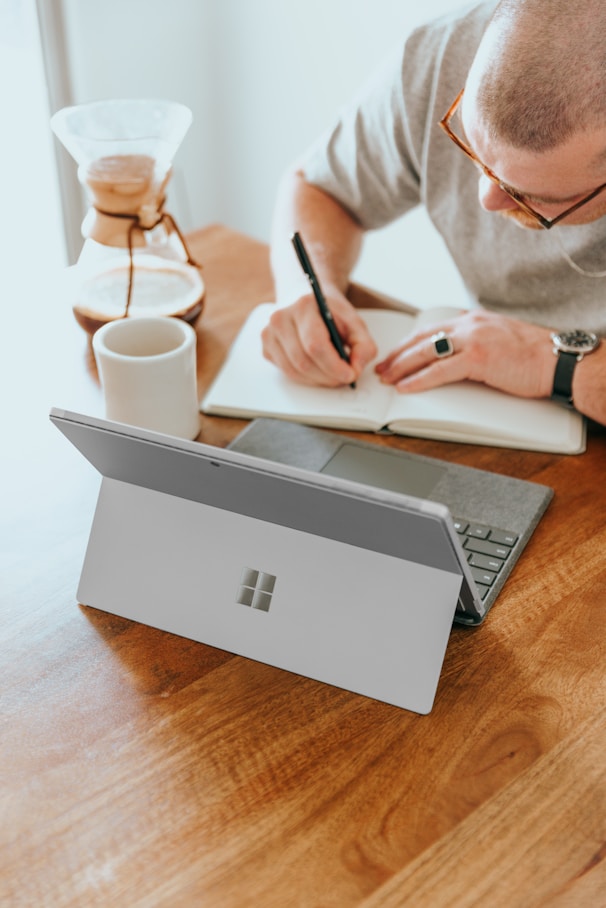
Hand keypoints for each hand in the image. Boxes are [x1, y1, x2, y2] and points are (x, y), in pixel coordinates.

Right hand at [261, 293, 377, 386]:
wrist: (309, 304)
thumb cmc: (332, 315)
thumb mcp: (355, 324)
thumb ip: (363, 346)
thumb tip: (356, 369)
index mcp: (304, 306)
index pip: (315, 345)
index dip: (334, 366)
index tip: (350, 375)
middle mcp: (281, 318)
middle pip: (304, 362)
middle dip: (328, 376)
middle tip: (344, 378)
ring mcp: (269, 334)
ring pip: (294, 372)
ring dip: (318, 380)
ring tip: (333, 374)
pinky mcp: (267, 348)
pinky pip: (287, 373)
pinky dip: (306, 378)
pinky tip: (317, 368)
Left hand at [375, 309, 555, 398]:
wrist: (557, 359)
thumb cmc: (534, 356)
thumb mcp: (498, 341)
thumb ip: (475, 344)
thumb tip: (455, 360)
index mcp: (474, 320)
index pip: (431, 329)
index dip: (409, 343)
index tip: (395, 355)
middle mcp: (470, 325)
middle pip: (422, 338)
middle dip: (398, 355)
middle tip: (381, 368)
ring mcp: (473, 339)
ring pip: (426, 352)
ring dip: (402, 367)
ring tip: (387, 379)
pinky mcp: (478, 358)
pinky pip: (439, 370)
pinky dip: (419, 380)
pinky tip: (406, 387)